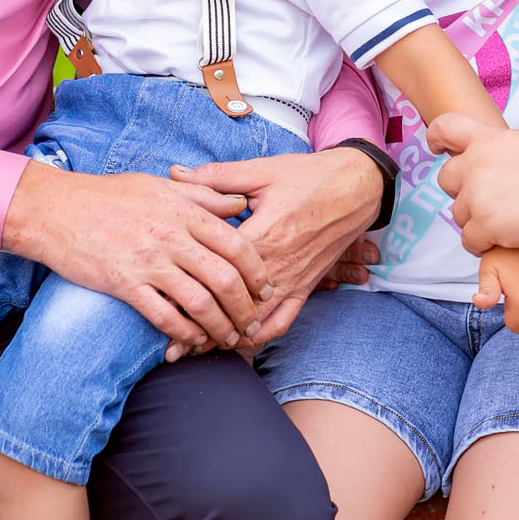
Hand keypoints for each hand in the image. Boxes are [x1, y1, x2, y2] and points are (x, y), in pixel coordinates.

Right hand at [1, 162, 265, 354]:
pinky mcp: (124, 284)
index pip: (237, 244)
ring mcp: (148, 262)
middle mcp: (171, 237)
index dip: (258, 272)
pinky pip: (164, 316)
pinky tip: (192, 340)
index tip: (266, 289)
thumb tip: (239, 203)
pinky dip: (184, 332)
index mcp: (184, 211)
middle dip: (246, 307)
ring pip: (200, 302)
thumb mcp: (159, 186)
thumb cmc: (108, 196)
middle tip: (253, 322)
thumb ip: (202, 195)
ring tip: (229, 338)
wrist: (55, 210)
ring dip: (220, 326)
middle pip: (225, 278)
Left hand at [169, 145, 382, 355]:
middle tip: (171, 343)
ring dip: (226, 337)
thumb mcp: (261, 170)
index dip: (189, 286)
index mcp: (264, 233)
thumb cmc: (307, 175)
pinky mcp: (306, 286)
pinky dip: (261, 336)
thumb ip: (215, 177)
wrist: (357, 186)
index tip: (161, 300)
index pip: (217, 268)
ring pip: (255, 320)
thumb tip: (173, 174)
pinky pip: (283, 321)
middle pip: (232, 303)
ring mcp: (294, 279)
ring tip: (196, 349)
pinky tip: (238, 342)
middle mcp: (278, 264)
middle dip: (200, 324)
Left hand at [428, 113, 518, 253]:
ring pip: (458, 214)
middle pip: (446, 180)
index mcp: (487, 139)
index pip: (445, 128)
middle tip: (486, 200)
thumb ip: (504, 154)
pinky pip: (468, 240)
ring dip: (475, 221)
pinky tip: (498, 242)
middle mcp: (474, 165)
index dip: (436, 138)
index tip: (438, 148)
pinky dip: (480, 245)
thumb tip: (505, 168)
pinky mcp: (484, 225)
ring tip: (503, 224)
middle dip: (461, 192)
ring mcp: (476, 196)